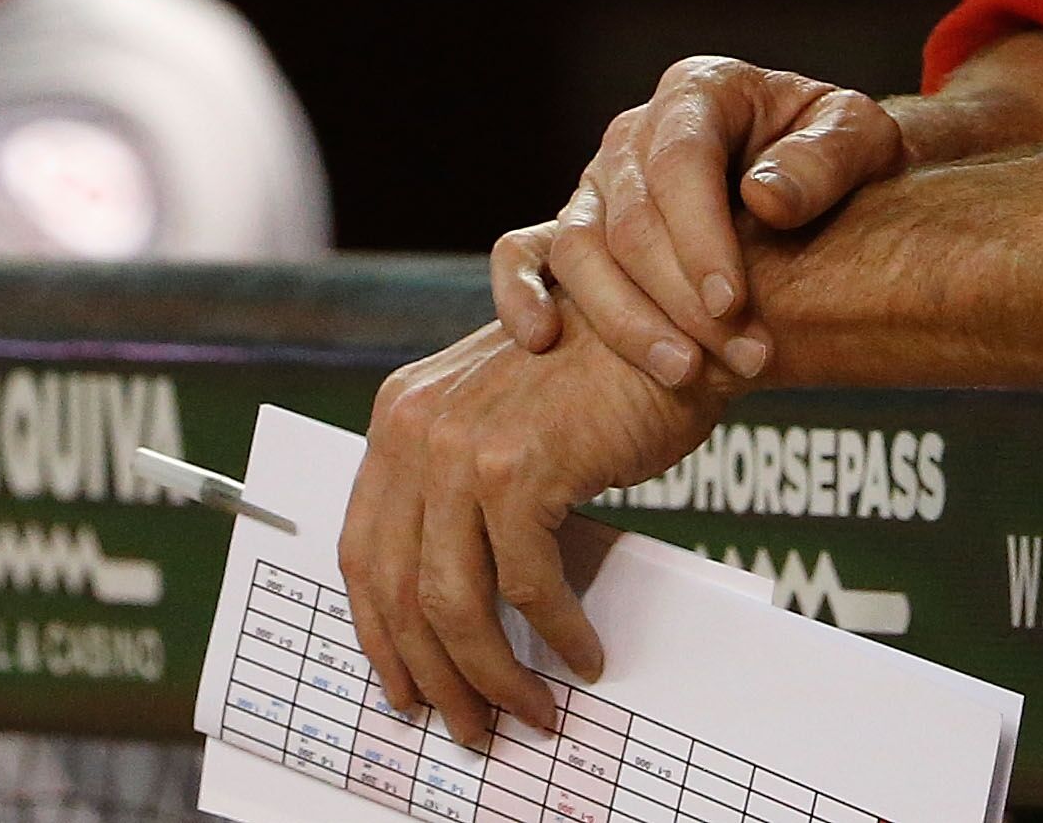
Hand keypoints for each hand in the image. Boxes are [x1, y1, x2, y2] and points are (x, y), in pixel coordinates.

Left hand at [339, 325, 722, 746]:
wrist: (680, 318)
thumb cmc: (604, 377)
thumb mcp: (505, 421)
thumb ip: (462, 489)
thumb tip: (450, 606)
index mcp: (400, 415)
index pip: (362, 550)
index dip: (381, 634)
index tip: (409, 687)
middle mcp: (416, 425)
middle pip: (397, 589)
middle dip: (435, 674)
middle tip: (471, 725)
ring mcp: (463, 445)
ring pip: (454, 602)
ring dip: (492, 673)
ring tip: (530, 707)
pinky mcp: (520, 466)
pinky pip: (528, 584)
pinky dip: (558, 633)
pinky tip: (584, 654)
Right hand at [489, 57, 909, 387]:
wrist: (820, 177)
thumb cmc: (839, 153)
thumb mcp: (860, 138)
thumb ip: (824, 160)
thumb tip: (763, 201)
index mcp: (699, 92)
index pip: (680, 162)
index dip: (699, 237)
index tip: (732, 302)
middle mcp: (635, 135)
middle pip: (631, 219)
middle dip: (682, 299)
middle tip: (743, 359)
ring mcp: (598, 184)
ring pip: (580, 250)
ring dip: (626, 321)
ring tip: (685, 374)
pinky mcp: (574, 230)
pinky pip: (525, 253)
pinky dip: (521, 293)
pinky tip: (543, 340)